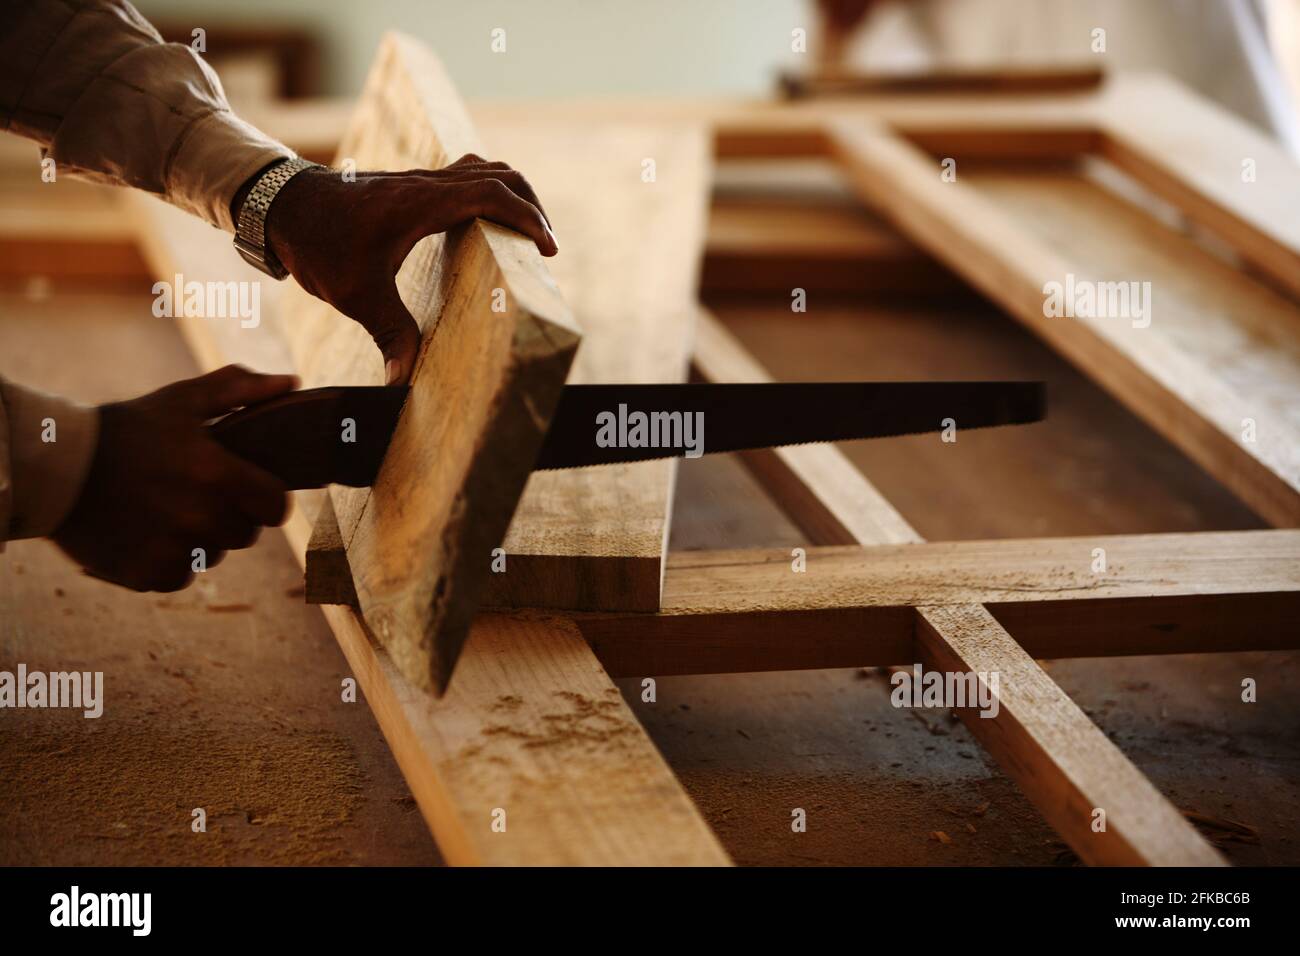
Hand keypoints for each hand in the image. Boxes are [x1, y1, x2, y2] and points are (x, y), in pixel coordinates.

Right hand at [52, 366, 295, 591]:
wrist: (55, 467)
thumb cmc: (127, 428)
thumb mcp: (182, 400)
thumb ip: (239, 390)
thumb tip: (290, 383)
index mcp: (216, 473)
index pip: (276, 507)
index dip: (268, 499)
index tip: (252, 490)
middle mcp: (199, 515)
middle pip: (245, 533)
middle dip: (231, 515)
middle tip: (198, 494)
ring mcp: (172, 548)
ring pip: (214, 555)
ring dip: (200, 538)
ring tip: (169, 510)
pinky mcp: (146, 573)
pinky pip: (181, 575)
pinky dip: (170, 560)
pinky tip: (149, 533)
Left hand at [261, 153, 557, 384]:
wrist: (279, 205)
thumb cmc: (317, 244)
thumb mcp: (355, 294)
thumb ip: (389, 334)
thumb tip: (403, 382)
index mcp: (422, 203)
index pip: (492, 194)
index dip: (528, 218)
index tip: (548, 248)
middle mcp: (426, 184)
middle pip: (500, 173)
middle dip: (531, 205)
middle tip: (545, 244)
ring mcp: (419, 181)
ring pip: (484, 168)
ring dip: (512, 193)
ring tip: (525, 232)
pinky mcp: (410, 186)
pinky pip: (464, 176)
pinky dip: (489, 192)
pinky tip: (485, 224)